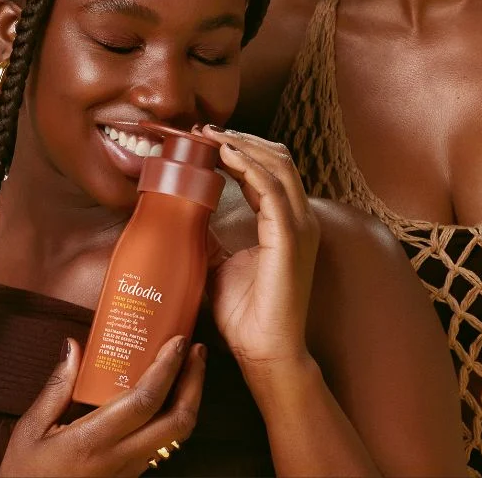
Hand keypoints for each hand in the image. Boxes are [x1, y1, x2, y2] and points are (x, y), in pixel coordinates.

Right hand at [0, 337, 205, 476]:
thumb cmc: (25, 475)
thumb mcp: (30, 430)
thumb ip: (56, 388)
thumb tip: (74, 347)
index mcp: (93, 441)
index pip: (144, 401)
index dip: (167, 369)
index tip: (178, 341)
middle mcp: (119, 458)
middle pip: (176, 421)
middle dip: (194, 382)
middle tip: (196, 350)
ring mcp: (129, 470)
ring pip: (176, 436)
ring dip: (188, 400)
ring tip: (188, 369)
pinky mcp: (131, 477)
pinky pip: (163, 445)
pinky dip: (173, 417)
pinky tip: (166, 398)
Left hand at [204, 128, 320, 369]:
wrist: (264, 351)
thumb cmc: (246, 315)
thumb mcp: (217, 264)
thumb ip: (208, 237)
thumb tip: (182, 214)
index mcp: (286, 223)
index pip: (270, 170)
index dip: (240, 149)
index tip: (205, 139)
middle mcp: (299, 220)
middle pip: (278, 158)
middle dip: (241, 138)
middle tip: (204, 130)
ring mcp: (299, 228)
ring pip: (277, 165)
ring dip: (242, 144)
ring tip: (210, 136)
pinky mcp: (290, 239)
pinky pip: (271, 189)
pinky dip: (248, 166)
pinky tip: (225, 156)